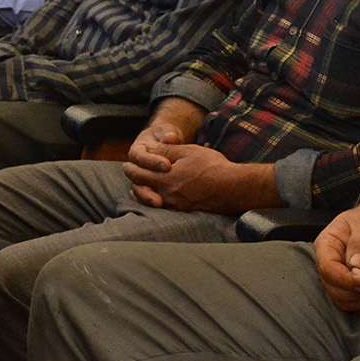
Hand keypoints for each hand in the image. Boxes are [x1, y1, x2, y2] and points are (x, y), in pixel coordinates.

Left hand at [119, 142, 274, 213]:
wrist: (233, 188)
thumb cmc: (212, 166)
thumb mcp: (187, 151)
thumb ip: (166, 151)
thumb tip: (150, 149)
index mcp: (164, 178)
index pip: (138, 173)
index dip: (131, 167)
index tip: (126, 164)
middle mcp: (167, 194)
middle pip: (141, 188)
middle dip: (133, 180)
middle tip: (129, 173)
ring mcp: (175, 205)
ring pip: (150, 200)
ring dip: (142, 193)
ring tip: (138, 187)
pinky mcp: (185, 211)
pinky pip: (163, 209)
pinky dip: (156, 203)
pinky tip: (157, 199)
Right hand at [314, 192, 359, 312]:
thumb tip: (353, 265)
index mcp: (327, 244)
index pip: (327, 268)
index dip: (345, 279)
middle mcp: (330, 263)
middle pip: (332, 288)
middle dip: (356, 292)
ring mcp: (340, 276)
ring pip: (342, 300)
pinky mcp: (352, 287)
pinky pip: (354, 305)